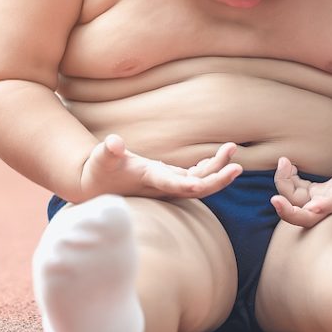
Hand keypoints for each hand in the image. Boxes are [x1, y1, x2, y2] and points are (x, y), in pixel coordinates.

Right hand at [79, 134, 242, 199]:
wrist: (94, 187)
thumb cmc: (97, 171)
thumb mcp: (99, 159)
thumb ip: (107, 151)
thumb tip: (114, 143)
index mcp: (149, 180)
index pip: (174, 185)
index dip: (190, 184)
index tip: (204, 182)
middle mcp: (163, 186)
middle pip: (196, 188)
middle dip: (217, 179)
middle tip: (237, 166)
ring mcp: (167, 183)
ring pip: (198, 180)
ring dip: (217, 168)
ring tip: (233, 148)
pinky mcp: (167, 179)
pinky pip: (193, 176)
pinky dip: (207, 167)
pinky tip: (217, 157)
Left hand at [270, 156, 331, 227]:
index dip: (323, 206)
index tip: (313, 207)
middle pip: (305, 217)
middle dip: (289, 212)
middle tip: (274, 200)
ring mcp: (322, 200)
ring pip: (295, 202)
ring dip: (283, 186)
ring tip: (283, 162)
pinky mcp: (317, 192)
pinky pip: (295, 191)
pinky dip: (286, 180)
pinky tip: (287, 163)